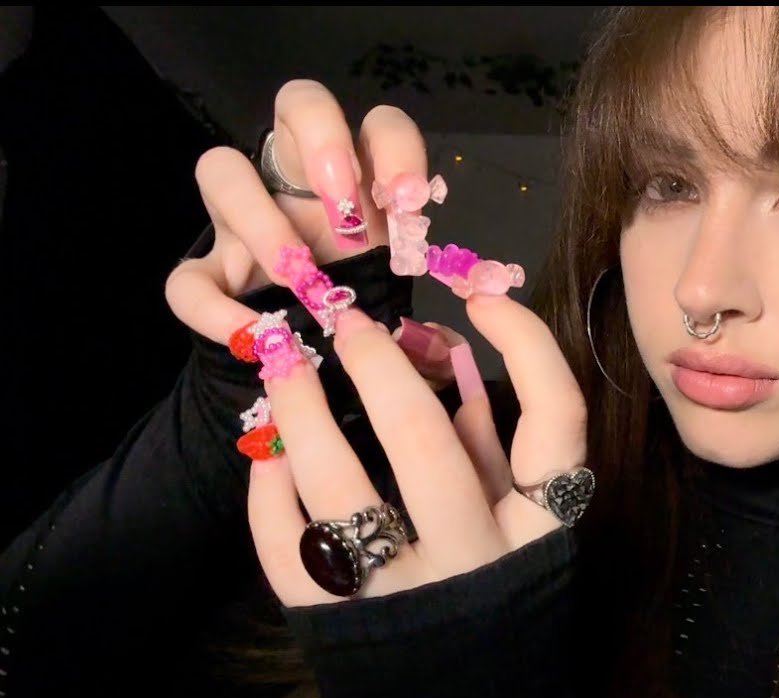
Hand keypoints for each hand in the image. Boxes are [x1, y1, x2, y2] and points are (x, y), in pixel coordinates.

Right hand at [164, 79, 454, 387]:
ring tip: (302, 281)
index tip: (409, 200)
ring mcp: (242, 221)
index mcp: (359, 180)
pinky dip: (218, 310)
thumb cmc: (366, 312)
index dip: (395, 148)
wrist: (316, 366)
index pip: (379, 126)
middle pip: (299, 103)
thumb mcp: (398, 298)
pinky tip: (261, 336)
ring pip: (221, 168)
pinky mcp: (208, 275)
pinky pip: (186, 279)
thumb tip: (445, 326)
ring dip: (263, 222)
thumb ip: (413, 290)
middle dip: (324, 144)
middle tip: (348, 214)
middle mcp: (297, 180)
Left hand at [247, 297, 587, 605]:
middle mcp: (478, 560)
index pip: (554, 417)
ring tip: (282, 368)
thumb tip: (452, 355)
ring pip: (340, 494)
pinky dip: (270, 495)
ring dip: (302, 415)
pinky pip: (291, 552)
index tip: (480, 295)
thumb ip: (495, 446)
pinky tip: (270, 457)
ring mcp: (406, 596)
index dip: (524, 343)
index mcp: (539, 527)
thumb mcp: (519, 522)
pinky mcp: (343, 625)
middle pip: (425, 444)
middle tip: (347, 324)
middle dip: (378, 366)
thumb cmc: (498, 595)